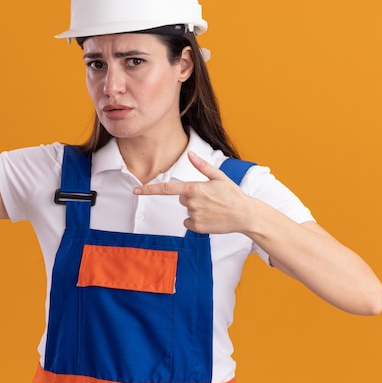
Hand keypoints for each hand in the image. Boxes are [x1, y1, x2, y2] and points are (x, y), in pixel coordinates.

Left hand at [133, 151, 253, 233]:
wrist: (245, 215)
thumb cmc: (233, 194)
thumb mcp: (219, 177)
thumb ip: (202, 166)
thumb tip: (190, 154)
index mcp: (194, 188)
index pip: (167, 188)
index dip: (149, 190)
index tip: (135, 191)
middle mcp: (191, 203)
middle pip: (181, 198)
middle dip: (192, 197)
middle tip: (210, 198)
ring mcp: (194, 216)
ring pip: (187, 210)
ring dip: (196, 209)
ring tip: (213, 208)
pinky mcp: (197, 228)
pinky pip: (189, 223)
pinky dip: (197, 221)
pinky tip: (211, 218)